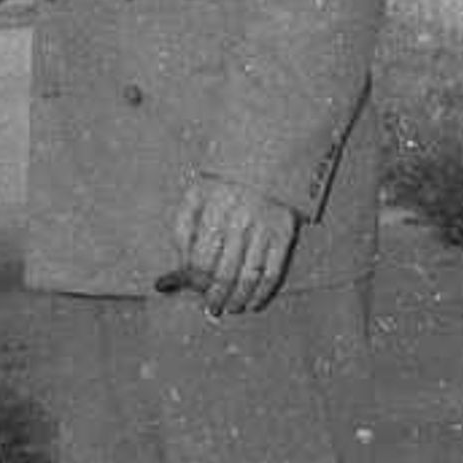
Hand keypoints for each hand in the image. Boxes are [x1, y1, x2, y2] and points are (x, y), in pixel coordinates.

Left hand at [169, 173, 299, 317]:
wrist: (270, 153)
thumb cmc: (225, 180)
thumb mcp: (196, 195)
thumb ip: (182, 230)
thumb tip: (177, 270)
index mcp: (213, 208)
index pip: (201, 259)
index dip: (195, 282)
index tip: (194, 290)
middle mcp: (240, 219)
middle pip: (224, 272)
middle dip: (215, 296)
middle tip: (211, 308)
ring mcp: (265, 227)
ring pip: (249, 277)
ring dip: (237, 299)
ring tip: (229, 309)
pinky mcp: (285, 233)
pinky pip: (274, 272)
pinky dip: (263, 294)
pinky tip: (253, 304)